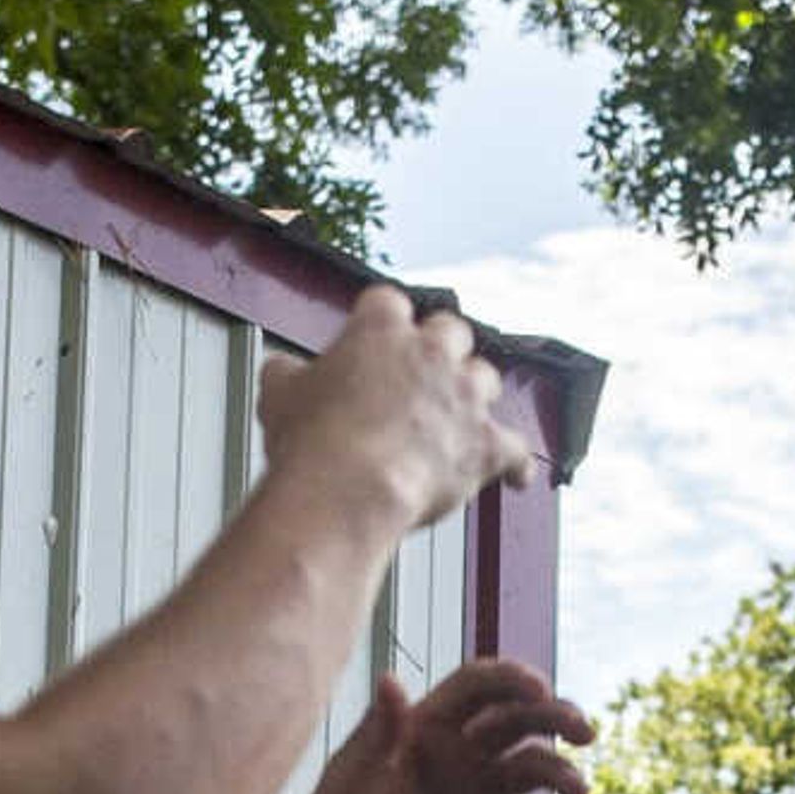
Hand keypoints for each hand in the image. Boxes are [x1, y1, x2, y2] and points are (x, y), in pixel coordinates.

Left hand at [251, 660, 593, 793]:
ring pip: (535, 772)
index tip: (540, 692)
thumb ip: (378, 732)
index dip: (514, 680)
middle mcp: (461, 755)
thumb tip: (394, 680)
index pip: (482, 686)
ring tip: (578, 791)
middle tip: (584, 733)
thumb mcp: (352, 778)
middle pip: (521, 721)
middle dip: (557, 719)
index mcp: (429, 725)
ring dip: (562, 775)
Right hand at [254, 286, 535, 531]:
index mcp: (382, 329)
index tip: (373, 335)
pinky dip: (514, 464)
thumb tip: (282, 371)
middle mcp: (432, 354)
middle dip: (440, 349)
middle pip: (451, 331)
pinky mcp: (486, 446)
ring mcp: (465, 398)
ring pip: (486, 379)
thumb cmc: (314, 444)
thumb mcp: (279, 394)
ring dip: (474, 394)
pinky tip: (515, 474)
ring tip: (461, 412)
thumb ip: (287, 373)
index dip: (380, 321)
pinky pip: (516, 451)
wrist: (348, 490)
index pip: (387, 303)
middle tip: (424, 369)